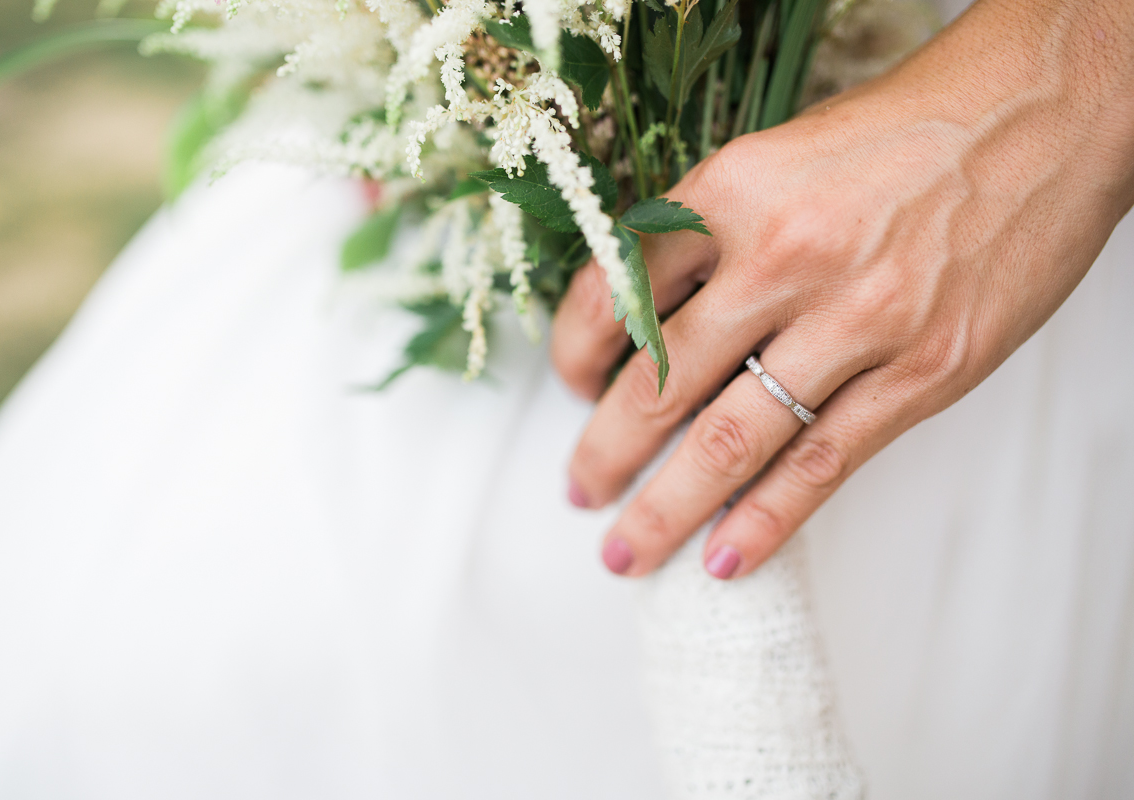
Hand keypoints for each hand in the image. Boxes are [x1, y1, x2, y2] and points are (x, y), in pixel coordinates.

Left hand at [552, 0, 1133, 577]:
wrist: (1037, 117)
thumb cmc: (899, 135)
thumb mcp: (772, 159)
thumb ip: (705, 238)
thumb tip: (641, 325)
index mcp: (731, 192)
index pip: (616, 291)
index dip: (575, 352)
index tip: (572, 385)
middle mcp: (784, 257)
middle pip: (661, 380)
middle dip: (606, 451)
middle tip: (580, 490)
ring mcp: (858, 319)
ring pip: (733, 439)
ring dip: (667, 507)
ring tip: (627, 549)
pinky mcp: (924, 370)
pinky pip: (825, 462)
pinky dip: (767, 519)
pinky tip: (725, 557)